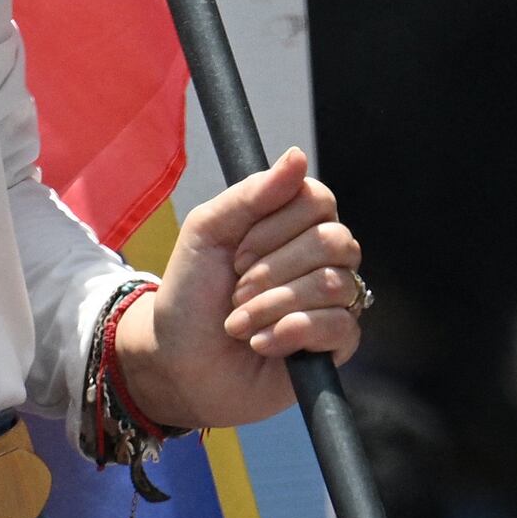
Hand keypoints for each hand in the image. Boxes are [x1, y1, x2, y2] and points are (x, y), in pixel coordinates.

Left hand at [114, 143, 357, 433]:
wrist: (176, 362)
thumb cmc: (190, 295)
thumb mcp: (208, 232)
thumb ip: (252, 194)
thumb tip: (297, 155)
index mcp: (294, 225)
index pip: (318, 200)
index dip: (277, 226)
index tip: (238, 251)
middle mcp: (319, 259)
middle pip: (334, 241)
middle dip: (274, 269)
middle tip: (236, 290)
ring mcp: (330, 302)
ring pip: (335, 284)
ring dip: (274, 304)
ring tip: (239, 323)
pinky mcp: (334, 346)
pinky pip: (340, 326)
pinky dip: (291, 332)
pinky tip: (261, 343)